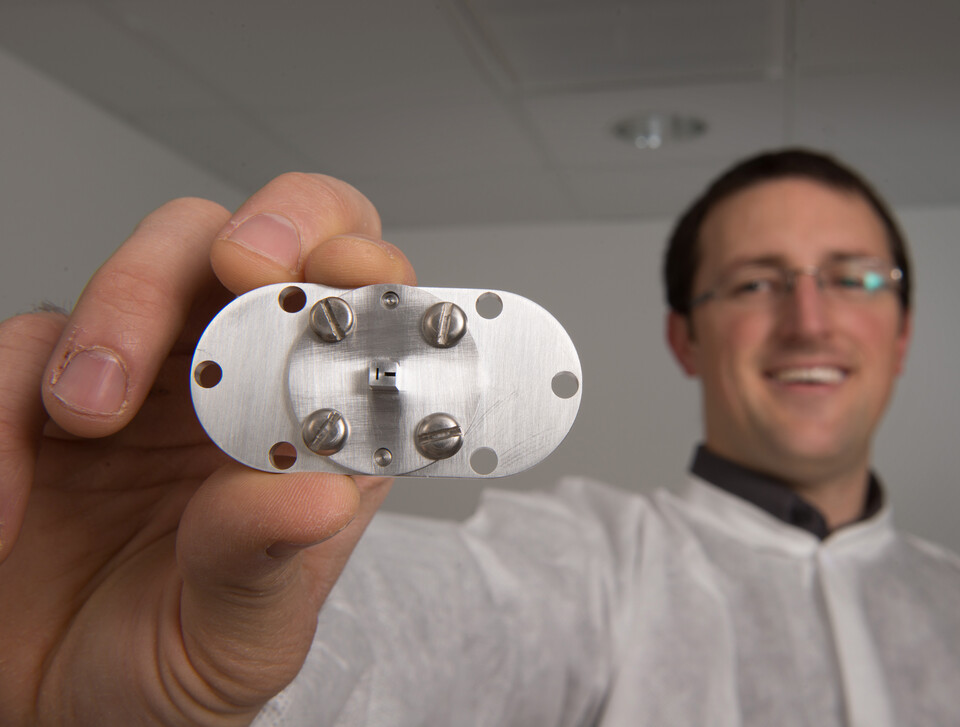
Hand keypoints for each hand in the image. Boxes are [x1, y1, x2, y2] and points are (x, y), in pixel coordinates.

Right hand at [0, 174, 415, 725]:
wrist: (58, 715)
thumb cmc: (174, 668)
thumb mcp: (242, 634)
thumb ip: (268, 559)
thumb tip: (318, 496)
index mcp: (307, 431)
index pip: (348, 304)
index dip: (353, 261)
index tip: (334, 273)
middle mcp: (229, 385)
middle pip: (239, 248)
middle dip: (236, 245)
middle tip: (234, 272)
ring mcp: (135, 383)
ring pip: (135, 272)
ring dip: (115, 317)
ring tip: (87, 417)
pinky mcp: (36, 401)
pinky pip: (17, 352)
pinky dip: (1, 407)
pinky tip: (10, 502)